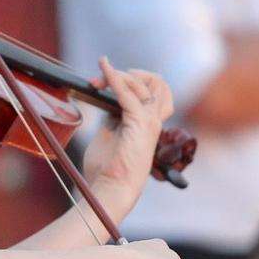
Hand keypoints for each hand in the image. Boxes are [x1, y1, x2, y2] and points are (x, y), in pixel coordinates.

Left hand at [80, 58, 173, 215]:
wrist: (110, 190)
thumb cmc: (107, 170)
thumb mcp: (109, 134)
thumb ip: (112, 116)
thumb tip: (106, 98)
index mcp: (149, 124)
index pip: (154, 92)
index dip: (132, 81)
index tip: (103, 83)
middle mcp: (154, 121)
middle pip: (158, 82)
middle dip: (130, 74)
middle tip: (101, 81)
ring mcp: (150, 122)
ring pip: (148, 82)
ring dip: (121, 75)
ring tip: (100, 79)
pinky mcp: (139, 123)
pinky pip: (128, 92)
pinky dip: (114, 77)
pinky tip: (103, 68)